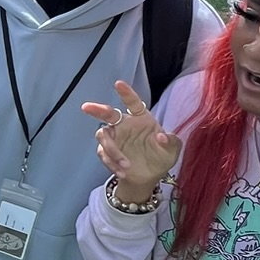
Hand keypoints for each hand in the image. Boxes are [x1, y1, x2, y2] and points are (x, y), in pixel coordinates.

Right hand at [80, 80, 180, 200]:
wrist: (150, 176)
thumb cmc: (162, 156)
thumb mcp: (173, 150)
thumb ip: (171, 142)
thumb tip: (160, 137)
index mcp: (141, 117)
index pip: (132, 103)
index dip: (126, 93)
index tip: (118, 84)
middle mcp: (124, 124)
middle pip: (108, 114)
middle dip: (97, 110)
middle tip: (86, 107)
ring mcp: (115, 138)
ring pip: (104, 136)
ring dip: (112, 151)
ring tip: (126, 166)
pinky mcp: (108, 152)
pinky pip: (104, 154)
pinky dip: (111, 163)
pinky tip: (122, 172)